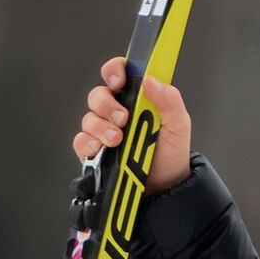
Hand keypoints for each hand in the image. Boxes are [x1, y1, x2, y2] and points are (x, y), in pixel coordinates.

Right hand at [73, 57, 192, 194]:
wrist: (166, 187)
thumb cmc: (171, 154)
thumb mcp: (178, 126)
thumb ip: (169, 101)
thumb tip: (151, 79)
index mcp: (137, 100)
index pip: (119, 74)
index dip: (114, 71)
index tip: (119, 80)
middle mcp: (117, 113)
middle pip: (99, 95)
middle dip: (107, 105)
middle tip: (123, 119)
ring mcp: (104, 132)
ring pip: (89, 118)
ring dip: (101, 127)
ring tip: (118, 140)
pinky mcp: (95, 151)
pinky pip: (81, 141)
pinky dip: (88, 143)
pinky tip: (101, 149)